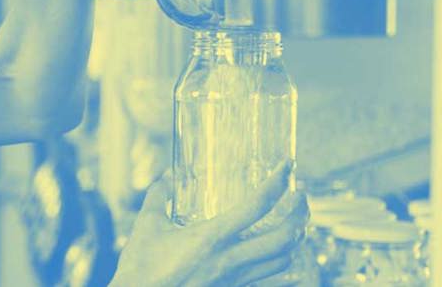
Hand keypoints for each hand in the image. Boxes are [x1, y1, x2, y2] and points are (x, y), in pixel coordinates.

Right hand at [109, 163, 308, 285]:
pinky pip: (269, 276)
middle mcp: (230, 259)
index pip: (257, 205)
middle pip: (284, 236)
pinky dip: (281, 260)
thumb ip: (158, 199)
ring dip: (295, 238)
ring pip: (283, 259)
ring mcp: (235, 278)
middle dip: (301, 213)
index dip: (278, 182)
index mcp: (212, 238)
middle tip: (300, 195)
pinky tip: (279, 250)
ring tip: (295, 221)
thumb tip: (165, 178)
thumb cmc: (140, 270)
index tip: (287, 167)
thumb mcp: (146, 228)